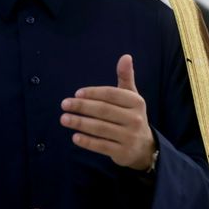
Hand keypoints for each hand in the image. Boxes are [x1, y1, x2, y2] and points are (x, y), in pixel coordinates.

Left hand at [60, 54, 155, 169]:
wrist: (144, 147)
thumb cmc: (131, 116)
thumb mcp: (131, 97)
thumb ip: (125, 77)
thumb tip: (125, 56)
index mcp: (136, 102)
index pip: (111, 94)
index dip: (93, 93)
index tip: (77, 93)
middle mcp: (135, 119)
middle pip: (104, 110)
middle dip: (82, 107)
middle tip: (64, 104)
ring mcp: (129, 137)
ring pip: (100, 128)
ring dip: (80, 123)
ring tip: (64, 119)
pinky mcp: (123, 152)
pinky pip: (102, 146)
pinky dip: (87, 142)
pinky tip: (75, 137)